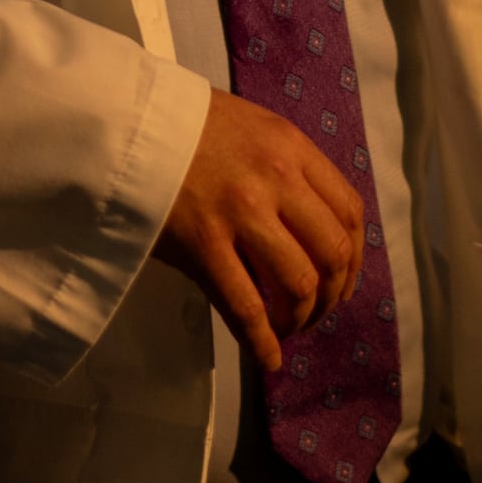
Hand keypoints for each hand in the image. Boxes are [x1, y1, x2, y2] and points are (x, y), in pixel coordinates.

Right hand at [153, 90, 362, 373]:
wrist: (126, 123)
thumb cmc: (184, 125)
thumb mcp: (252, 128)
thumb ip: (285, 167)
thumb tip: (307, 224)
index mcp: (291, 148)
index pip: (349, 210)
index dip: (355, 257)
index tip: (344, 281)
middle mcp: (277, 179)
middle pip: (332, 252)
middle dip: (332, 295)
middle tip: (316, 312)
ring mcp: (241, 213)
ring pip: (298, 283)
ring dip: (301, 318)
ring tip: (288, 328)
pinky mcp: (203, 244)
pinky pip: (245, 307)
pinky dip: (262, 342)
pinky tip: (269, 359)